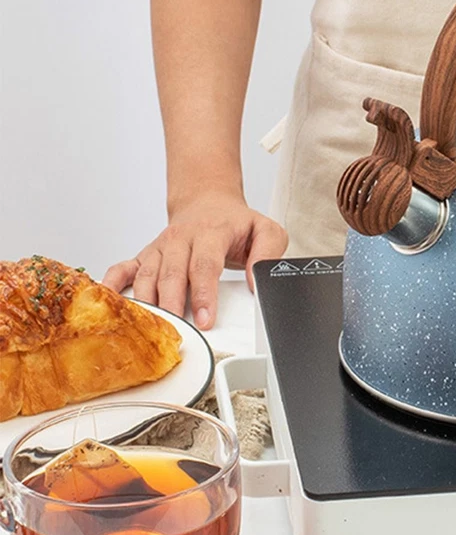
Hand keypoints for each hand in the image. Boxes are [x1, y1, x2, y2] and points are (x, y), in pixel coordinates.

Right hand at [103, 191, 287, 328]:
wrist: (208, 202)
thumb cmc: (235, 223)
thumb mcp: (266, 230)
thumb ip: (268, 254)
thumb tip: (257, 282)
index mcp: (210, 233)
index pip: (204, 265)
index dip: (203, 294)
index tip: (204, 319)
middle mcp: (180, 239)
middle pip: (171, 275)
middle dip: (172, 306)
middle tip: (175, 332)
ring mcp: (160, 247)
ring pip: (146, 276)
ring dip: (145, 303)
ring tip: (147, 329)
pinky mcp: (146, 255)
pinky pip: (123, 268)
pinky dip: (112, 285)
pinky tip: (108, 302)